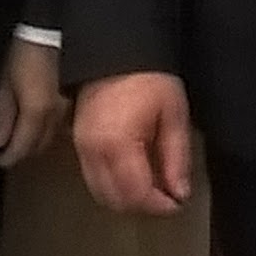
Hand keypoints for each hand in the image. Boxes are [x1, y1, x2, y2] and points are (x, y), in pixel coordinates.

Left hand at [0, 39, 68, 167]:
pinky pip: (61, 124)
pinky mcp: (73, 99)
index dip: (10, 157)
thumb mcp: (5, 83)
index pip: (23, 147)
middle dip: (24, 152)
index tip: (0, 162)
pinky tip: (40, 126)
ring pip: (53, 136)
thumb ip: (3, 115)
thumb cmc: (23, 55)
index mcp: (36, 112)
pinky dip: (49, 130)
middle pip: (40, 145)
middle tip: (10, 151)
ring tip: (23, 139)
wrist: (51, 31)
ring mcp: (67, 107)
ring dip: (38, 142)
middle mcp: (55, 115)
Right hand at [73, 72, 192, 215]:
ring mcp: (80, 148)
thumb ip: (177, 158)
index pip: (136, 195)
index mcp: (117, 145)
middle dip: (142, 206)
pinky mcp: (76, 142)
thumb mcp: (173, 115)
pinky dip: (112, 185)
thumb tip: (180, 194)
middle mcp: (92, 152)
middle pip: (114, 200)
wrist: (115, 49)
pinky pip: (92, 177)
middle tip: (166, 196)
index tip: (178, 203)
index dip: (159, 206)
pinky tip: (133, 172)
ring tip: (151, 185)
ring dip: (125, 198)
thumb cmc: (150, 79)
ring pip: (100, 193)